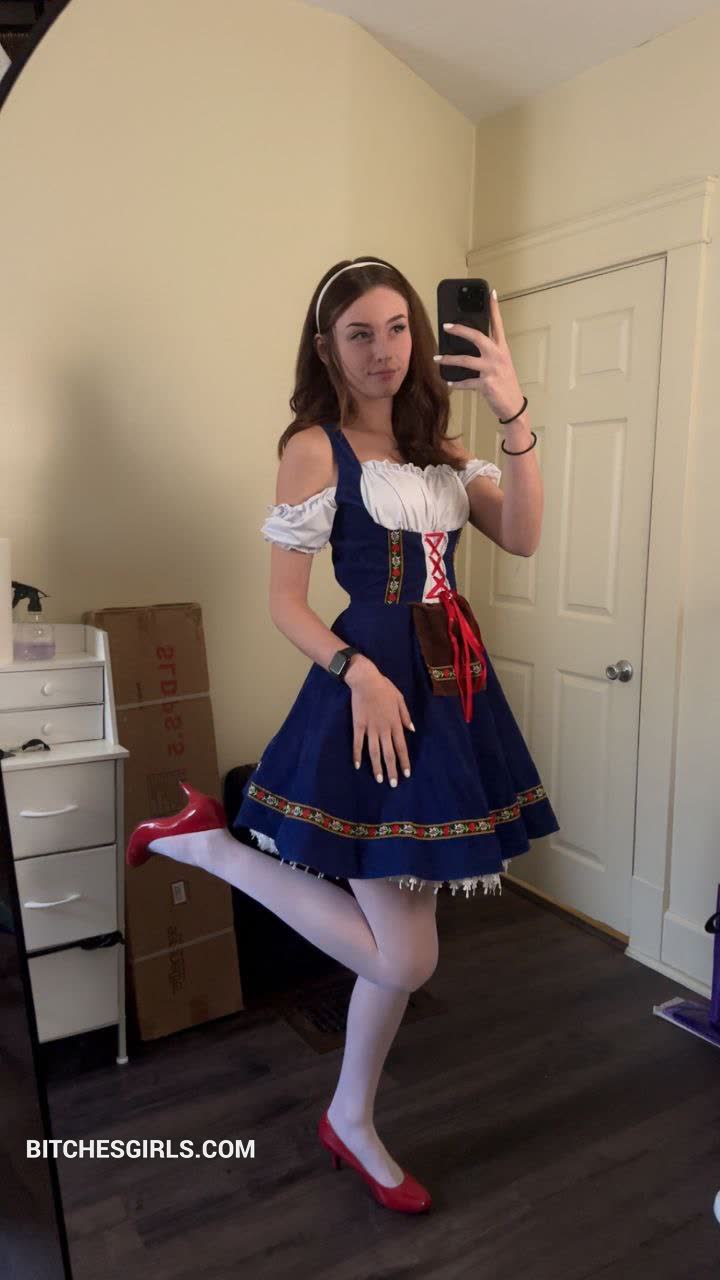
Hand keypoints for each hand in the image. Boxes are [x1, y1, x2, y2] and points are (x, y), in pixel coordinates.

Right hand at [345, 659, 413, 785]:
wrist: (366, 680)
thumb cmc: (384, 688)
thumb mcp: (400, 699)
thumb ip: (405, 716)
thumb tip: (412, 730)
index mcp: (395, 723)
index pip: (401, 747)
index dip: (404, 761)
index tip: (407, 774)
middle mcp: (384, 729)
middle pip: (389, 753)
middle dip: (392, 770)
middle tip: (393, 784)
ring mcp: (370, 728)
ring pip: (374, 752)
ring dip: (377, 767)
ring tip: (379, 780)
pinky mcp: (358, 725)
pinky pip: (358, 743)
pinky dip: (357, 755)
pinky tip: (357, 766)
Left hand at [434, 289, 524, 420]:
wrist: (513, 405)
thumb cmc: (504, 383)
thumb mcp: (500, 364)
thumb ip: (488, 353)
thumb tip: (467, 345)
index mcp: (502, 348)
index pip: (498, 324)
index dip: (494, 308)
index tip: (490, 293)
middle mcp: (498, 356)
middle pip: (477, 337)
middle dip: (460, 330)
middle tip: (446, 326)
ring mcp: (492, 370)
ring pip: (466, 360)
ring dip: (449, 359)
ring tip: (437, 358)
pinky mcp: (487, 384)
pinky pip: (466, 382)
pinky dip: (456, 383)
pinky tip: (449, 382)